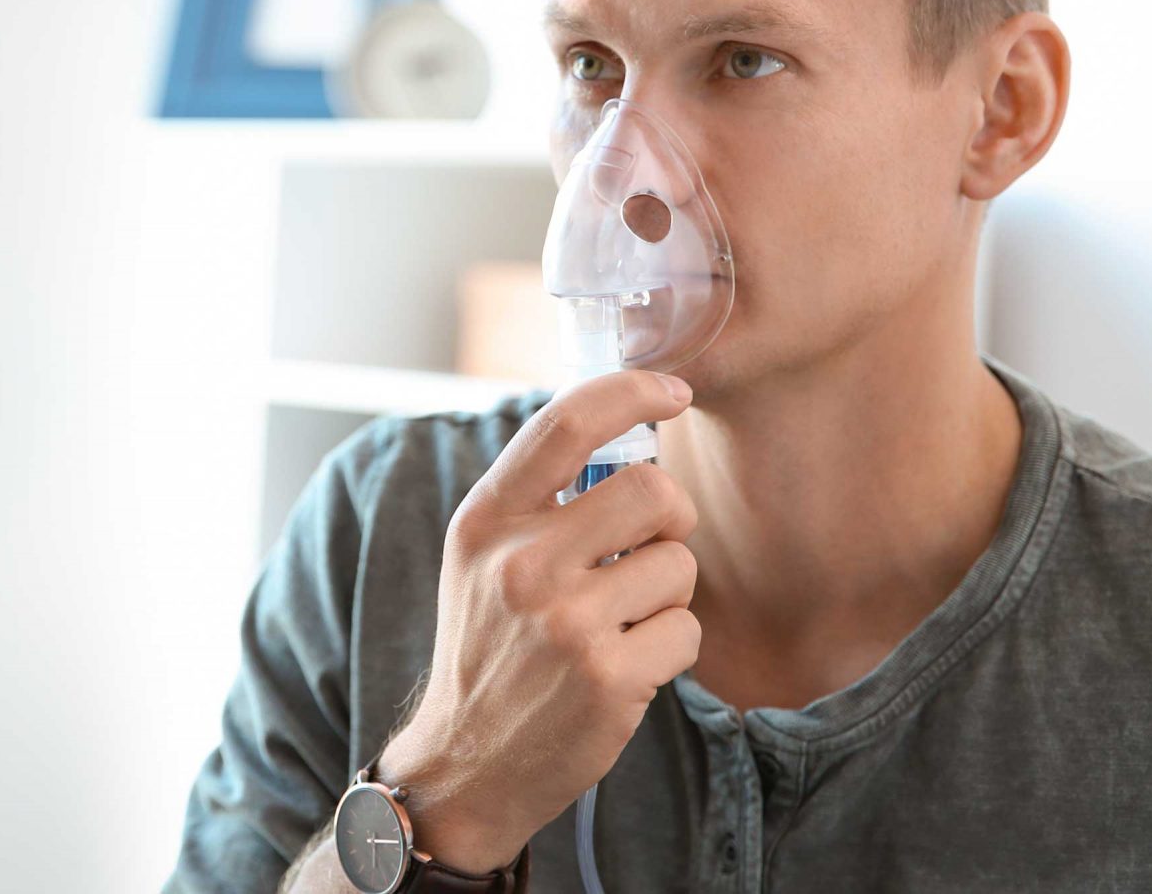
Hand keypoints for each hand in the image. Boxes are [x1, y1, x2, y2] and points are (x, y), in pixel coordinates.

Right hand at [371, 369, 701, 872]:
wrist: (466, 761)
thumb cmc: (491, 648)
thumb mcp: (482, 560)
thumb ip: (537, 499)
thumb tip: (625, 431)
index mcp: (486, 521)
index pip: (566, 421)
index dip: (632, 390)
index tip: (675, 390)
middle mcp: (521, 563)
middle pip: (653, 491)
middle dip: (671, 520)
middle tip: (649, 549)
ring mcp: (565, 622)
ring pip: (678, 565)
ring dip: (666, 595)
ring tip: (618, 626)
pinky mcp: (607, 676)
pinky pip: (686, 630)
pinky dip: (669, 649)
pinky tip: (625, 669)